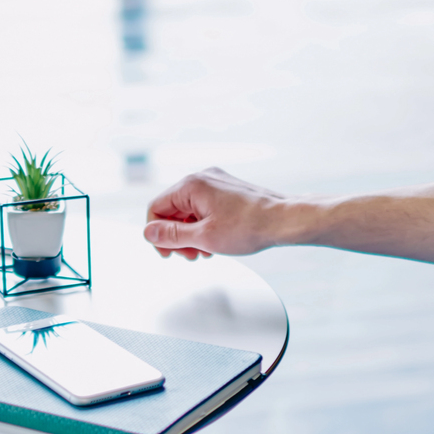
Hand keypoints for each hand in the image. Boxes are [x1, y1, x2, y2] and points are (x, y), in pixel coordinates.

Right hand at [143, 167, 295, 258]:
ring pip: (188, 210)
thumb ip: (172, 235)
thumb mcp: (204, 237)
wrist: (285, 219)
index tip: (168, 253)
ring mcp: (216, 182)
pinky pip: (204, 207)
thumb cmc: (250, 226)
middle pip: (172, 209)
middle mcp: (202, 177)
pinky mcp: (227, 190)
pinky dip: (204, 225)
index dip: (158, 234)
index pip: (156, 208)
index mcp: (191, 185)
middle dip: (177, 236)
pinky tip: (214, 241)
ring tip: (204, 251)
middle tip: (189, 255)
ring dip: (191, 233)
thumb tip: (149, 233)